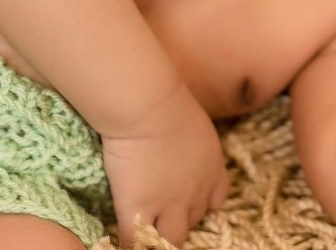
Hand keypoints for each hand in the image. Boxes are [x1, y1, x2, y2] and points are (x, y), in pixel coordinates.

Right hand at [101, 82, 228, 248]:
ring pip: (170, 240)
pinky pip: (136, 242)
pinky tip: (119, 242)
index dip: (202, 203)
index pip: (216, 198)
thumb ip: (189, 138)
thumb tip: (173, 135)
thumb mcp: (192, 121)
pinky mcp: (141, 210)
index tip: (188, 201)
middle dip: (180, 220)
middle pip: (194, 220)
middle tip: (161, 215)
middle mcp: (197, 191)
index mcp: (212, 166)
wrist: (148, 106)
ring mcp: (170, 205)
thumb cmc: (165, 100)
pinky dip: (130, 245)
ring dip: (158, 238)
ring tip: (145, 235)